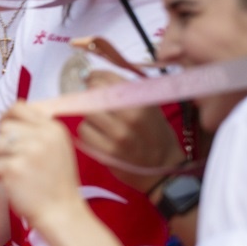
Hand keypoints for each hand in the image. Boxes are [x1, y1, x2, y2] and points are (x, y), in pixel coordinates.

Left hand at [0, 101, 82, 227]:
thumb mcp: (58, 147)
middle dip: (5, 142)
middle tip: (16, 159)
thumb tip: (15, 107)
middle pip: (5, 126)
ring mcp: (29, 152)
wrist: (62, 212)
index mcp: (53, 129)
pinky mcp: (15, 168)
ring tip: (18, 173)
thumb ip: (39, 128)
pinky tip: (15, 184)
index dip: (6, 116)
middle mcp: (43, 137)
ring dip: (2, 160)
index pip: (19, 108)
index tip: (3, 125)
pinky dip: (0, 176)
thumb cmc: (57, 182)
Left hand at [76, 70, 185, 192]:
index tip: (91, 78)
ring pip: (86, 114)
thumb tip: (94, 78)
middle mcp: (130, 117)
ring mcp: (118, 136)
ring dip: (89, 115)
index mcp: (142, 103)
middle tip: (93, 99)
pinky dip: (88, 132)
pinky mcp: (107, 152)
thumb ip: (126, 92)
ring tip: (100, 121)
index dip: (95, 76)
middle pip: (93, 95)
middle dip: (90, 95)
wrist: (162, 169)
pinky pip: (84, 133)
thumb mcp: (149, 107)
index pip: (109, 79)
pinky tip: (99, 135)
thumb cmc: (155, 135)